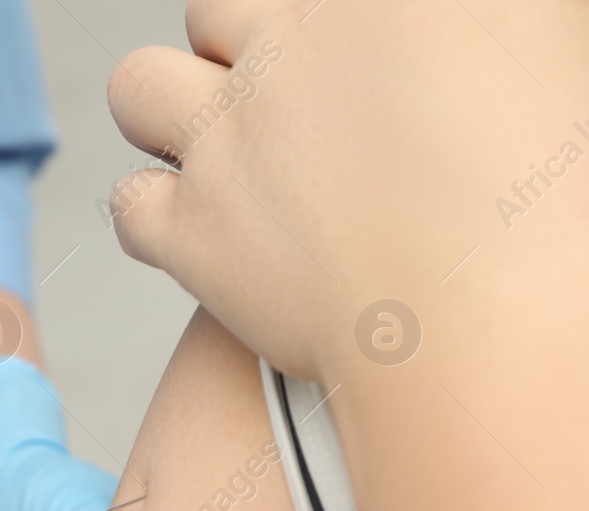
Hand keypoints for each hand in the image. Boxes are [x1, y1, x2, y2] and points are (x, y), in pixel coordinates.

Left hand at [105, 0, 588, 382]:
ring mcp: (229, 135)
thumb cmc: (549, 207)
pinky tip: (196, 235)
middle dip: (239, 54)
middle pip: (221, 11)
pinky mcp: (190, 227)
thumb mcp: (535, 63)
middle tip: (281, 113)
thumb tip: (433, 59)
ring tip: (212, 155)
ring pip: (140, 87)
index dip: (312, 29)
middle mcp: (293, 44)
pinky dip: (153, 218)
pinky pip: (128, 203)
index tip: (330, 67)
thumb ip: (476, 39)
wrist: (496, 315)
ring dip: (168, 115)